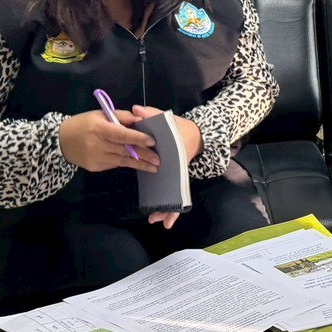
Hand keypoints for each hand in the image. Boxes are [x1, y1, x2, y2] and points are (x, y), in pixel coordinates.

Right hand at [60, 109, 157, 173]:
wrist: (60, 141)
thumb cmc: (83, 123)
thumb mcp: (100, 114)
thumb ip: (121, 116)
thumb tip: (141, 119)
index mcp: (99, 128)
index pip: (121, 134)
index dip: (137, 138)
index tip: (152, 141)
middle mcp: (97, 144)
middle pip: (124, 150)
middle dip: (143, 155)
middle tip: (159, 159)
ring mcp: (96, 157)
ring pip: (122, 160)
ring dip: (139, 164)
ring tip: (154, 167)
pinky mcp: (95, 167)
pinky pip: (115, 164)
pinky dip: (127, 163)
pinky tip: (139, 165)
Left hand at [129, 107, 200, 228]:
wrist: (196, 134)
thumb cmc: (181, 128)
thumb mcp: (168, 119)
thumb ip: (152, 114)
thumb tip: (136, 110)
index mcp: (177, 158)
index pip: (173, 173)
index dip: (169, 188)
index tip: (161, 198)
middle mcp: (178, 171)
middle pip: (176, 192)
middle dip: (168, 208)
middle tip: (157, 220)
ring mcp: (177, 176)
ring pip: (175, 197)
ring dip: (168, 210)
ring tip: (158, 221)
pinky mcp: (172, 178)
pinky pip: (173, 194)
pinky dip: (170, 207)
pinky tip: (163, 220)